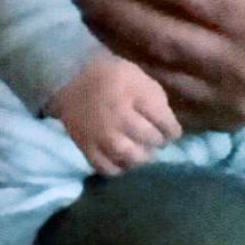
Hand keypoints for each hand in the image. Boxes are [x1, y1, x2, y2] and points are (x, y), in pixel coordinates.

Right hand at [54, 54, 182, 173]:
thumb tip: (166, 124)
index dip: (172, 130)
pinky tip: (123, 160)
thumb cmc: (111, 76)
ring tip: (143, 152)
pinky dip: (118, 168)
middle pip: (149, 139)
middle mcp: (118, 116)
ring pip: (129, 157)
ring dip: (142, 158)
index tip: (172, 132)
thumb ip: (155, 99)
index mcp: (134, 94)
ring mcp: (101, 134)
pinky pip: (106, 168)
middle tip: (157, 141)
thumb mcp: (139, 76)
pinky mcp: (86, 147)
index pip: (163, 120)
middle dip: (158, 142)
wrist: (71, 78)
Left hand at [69, 0, 244, 129]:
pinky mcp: (217, 119)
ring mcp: (225, 98)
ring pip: (153, 69)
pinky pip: (162, 97)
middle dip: (110, 2)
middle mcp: (238, 64)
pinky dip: (128, 72)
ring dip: (108, 37)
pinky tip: (99, 44)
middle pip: (159, 32)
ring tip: (75, 3)